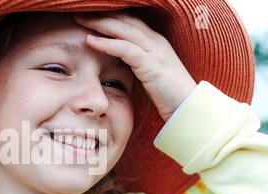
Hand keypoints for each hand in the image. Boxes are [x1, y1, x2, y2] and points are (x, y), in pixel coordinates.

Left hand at [73, 11, 196, 121]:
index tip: (89, 14)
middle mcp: (155, 41)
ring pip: (123, 29)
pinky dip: (106, 43)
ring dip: (99, 23)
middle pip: (124, 20)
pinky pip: (125, 49)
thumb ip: (137, 63)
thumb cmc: (168, 94)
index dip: (109, 15)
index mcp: (155, 41)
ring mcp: (155, 51)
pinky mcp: (151, 65)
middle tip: (78, 12)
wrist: (189, 107)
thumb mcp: (151, 73)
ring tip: (79, 20)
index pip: (130, 21)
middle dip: (100, 14)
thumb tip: (118, 64)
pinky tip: (89, 40)